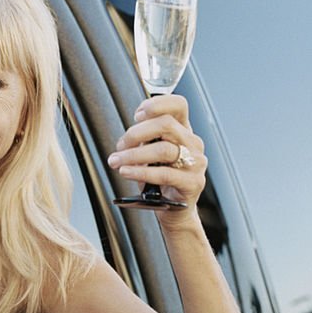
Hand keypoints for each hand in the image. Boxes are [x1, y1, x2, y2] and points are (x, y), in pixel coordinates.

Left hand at [107, 95, 205, 223]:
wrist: (173, 208)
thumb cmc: (159, 179)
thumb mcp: (150, 153)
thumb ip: (144, 139)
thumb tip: (128, 136)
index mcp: (183, 131)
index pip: (179, 105)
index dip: (157, 104)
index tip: (137, 114)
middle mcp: (193, 143)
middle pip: (166, 124)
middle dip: (136, 133)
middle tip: (120, 145)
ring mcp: (196, 163)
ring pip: (164, 150)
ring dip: (133, 154)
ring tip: (116, 161)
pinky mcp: (193, 183)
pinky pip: (164, 174)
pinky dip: (140, 172)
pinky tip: (126, 172)